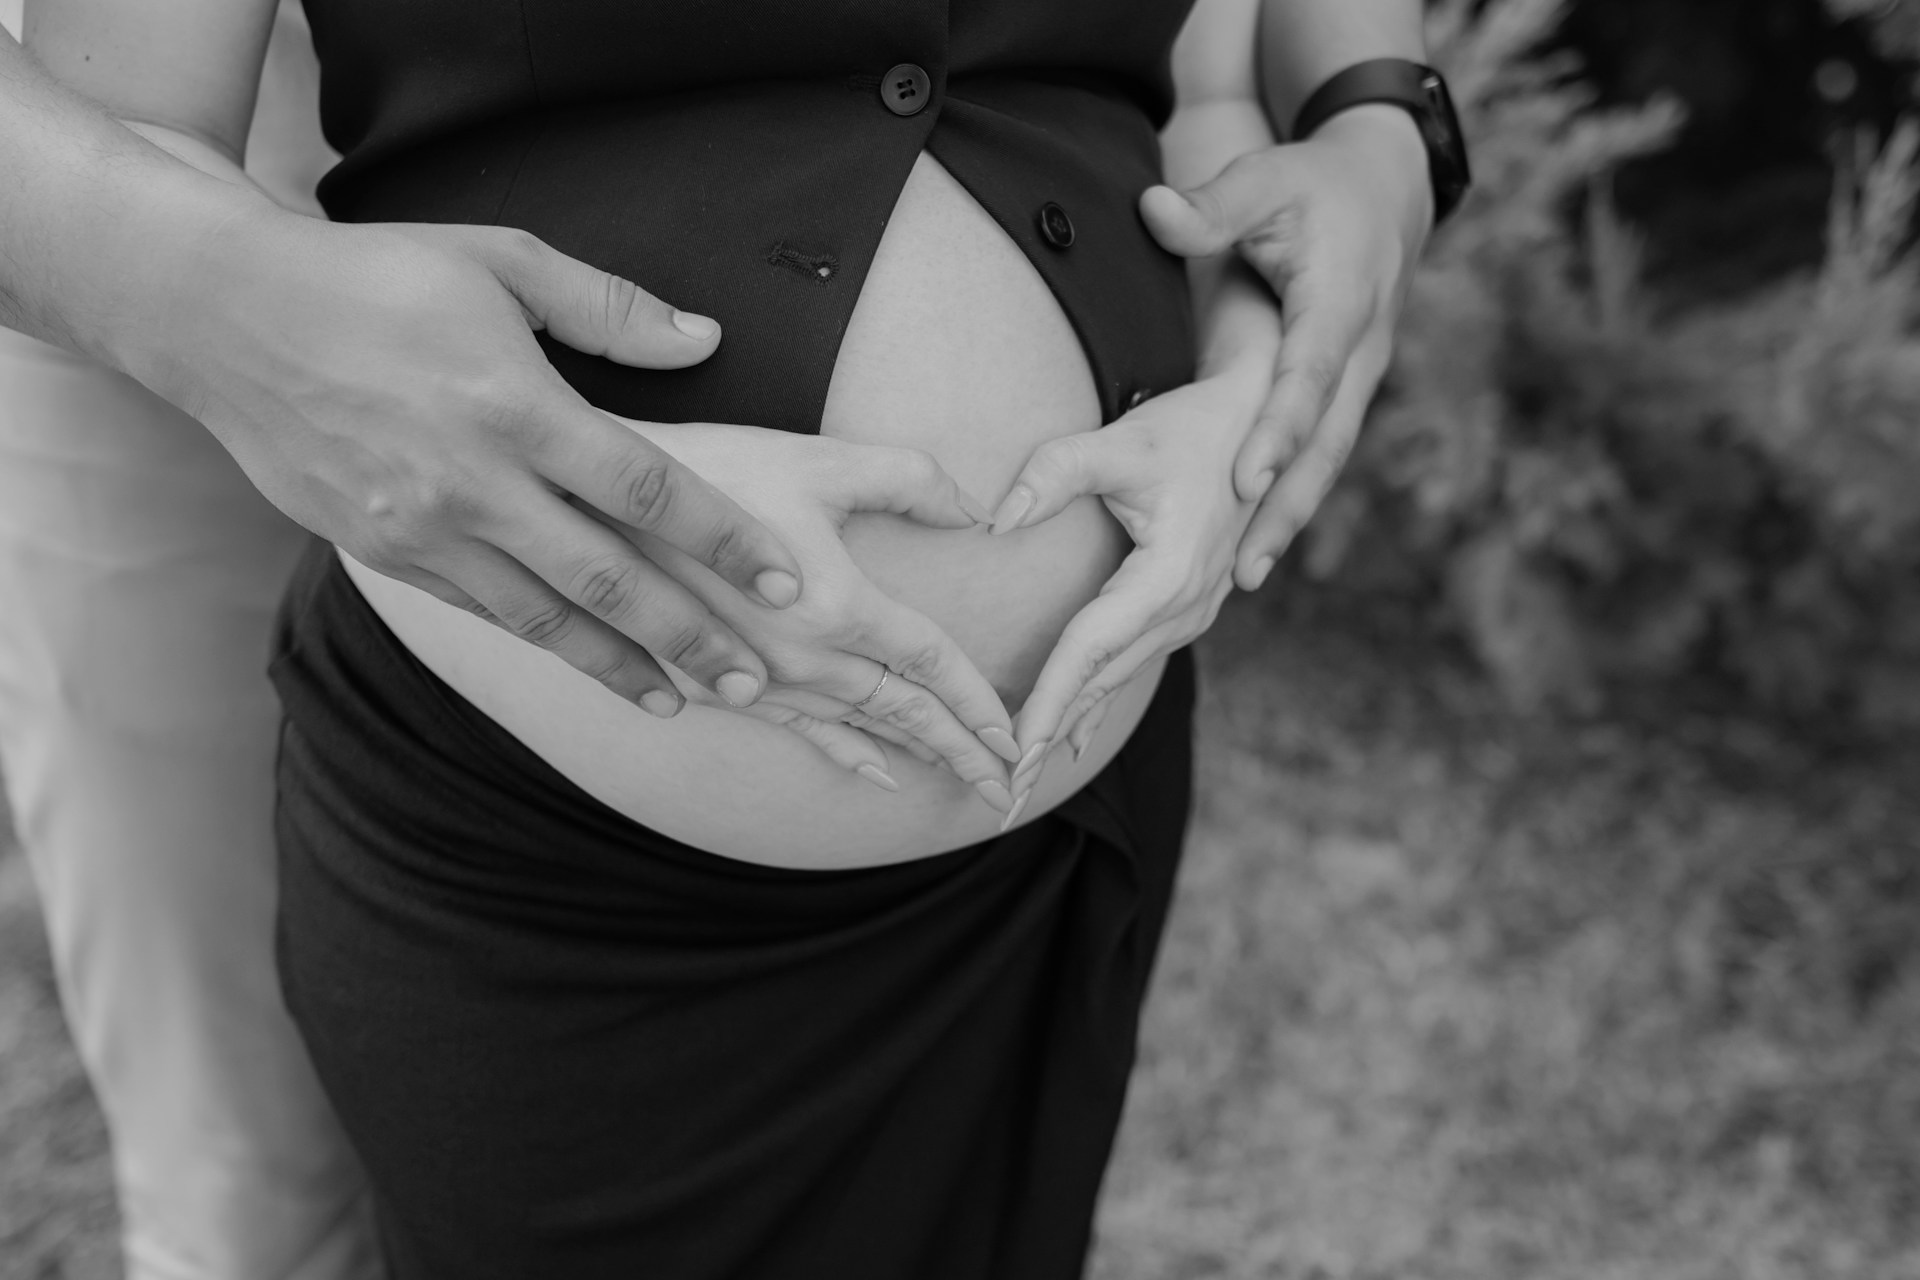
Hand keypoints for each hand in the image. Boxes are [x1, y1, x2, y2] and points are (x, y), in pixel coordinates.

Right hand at [134, 204, 805, 716]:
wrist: (224, 315)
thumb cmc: (377, 277)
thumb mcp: (499, 260)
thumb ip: (609, 308)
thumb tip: (705, 341)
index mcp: (514, 403)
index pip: (647, 488)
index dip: (724, 540)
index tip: (786, 582)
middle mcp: (470, 481)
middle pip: (605, 578)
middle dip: (688, 634)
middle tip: (754, 677)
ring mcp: (420, 528)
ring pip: (541, 618)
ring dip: (618, 664)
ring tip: (679, 699)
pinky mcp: (382, 554)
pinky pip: (480, 612)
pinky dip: (541, 644)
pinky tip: (587, 662)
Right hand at [616, 424, 1024, 811]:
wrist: (591, 503)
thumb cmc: (713, 467)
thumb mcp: (821, 460)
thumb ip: (910, 480)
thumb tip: (978, 510)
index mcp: (836, 604)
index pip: (932, 664)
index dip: (980, 701)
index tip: (1020, 734)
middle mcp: (802, 657)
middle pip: (905, 713)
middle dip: (963, 750)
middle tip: (1011, 787)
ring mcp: (759, 677)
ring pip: (858, 728)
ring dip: (915, 756)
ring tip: (962, 781)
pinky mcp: (719, 683)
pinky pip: (799, 730)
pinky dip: (845, 753)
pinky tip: (874, 773)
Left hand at [987, 361, 1267, 804]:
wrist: (1261, 423)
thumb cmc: (1188, 429)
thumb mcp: (1119, 440)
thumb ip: (1053, 472)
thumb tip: (995, 519)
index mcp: (1172, 573)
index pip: (1091, 649)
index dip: (1046, 701)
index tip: (1010, 749)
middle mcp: (1188, 605)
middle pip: (1102, 682)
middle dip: (1048, 738)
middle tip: (1001, 791)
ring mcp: (1193, 611)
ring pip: (1118, 679)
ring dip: (1068, 726)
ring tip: (1020, 777)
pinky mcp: (1187, 608)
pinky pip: (1133, 664)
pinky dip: (1095, 700)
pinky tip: (1065, 739)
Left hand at [1141, 105, 1433, 589]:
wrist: (1383, 194)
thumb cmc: (1315, 186)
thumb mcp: (1268, 179)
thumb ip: (1213, 204)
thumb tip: (1153, 210)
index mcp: (1340, 302)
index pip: (1310, 376)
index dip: (1280, 429)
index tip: (1246, 478)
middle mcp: (1359, 353)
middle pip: (1325, 442)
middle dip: (1287, 506)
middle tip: (1246, 565)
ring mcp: (1357, 381)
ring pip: (1326, 461)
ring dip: (1289, 521)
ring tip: (1245, 578)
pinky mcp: (1344, 397)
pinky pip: (1318, 458)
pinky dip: (1291, 504)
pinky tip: (1255, 551)